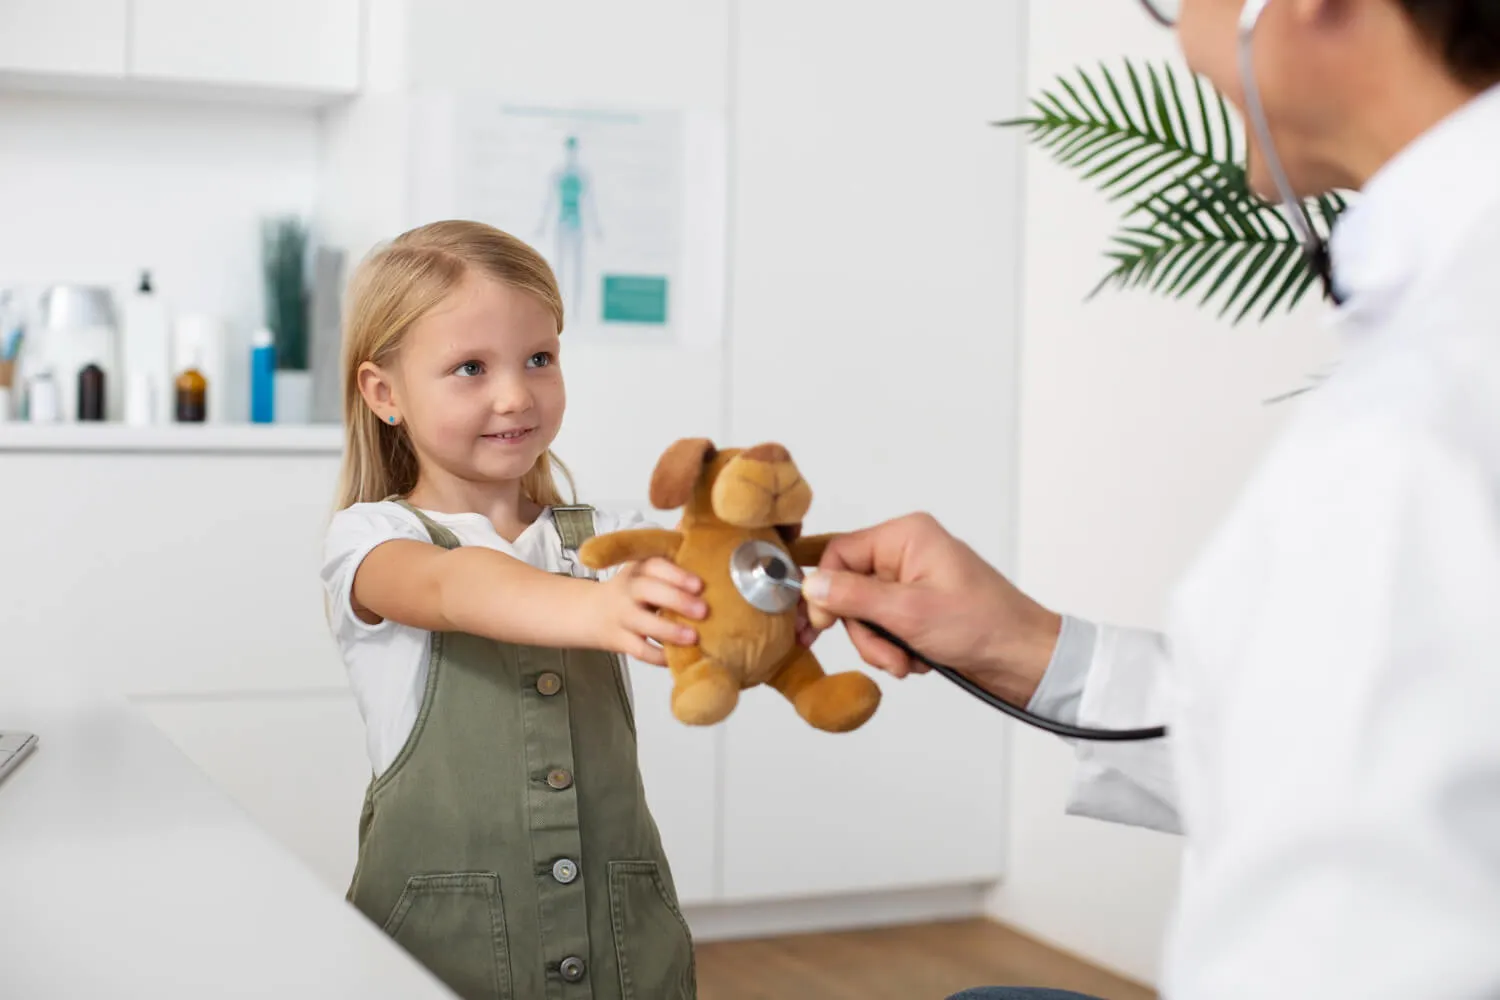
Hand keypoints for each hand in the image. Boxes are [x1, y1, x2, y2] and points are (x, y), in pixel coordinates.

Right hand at [591, 558, 705, 665]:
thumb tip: (711, 553)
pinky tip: (676, 658)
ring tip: (693, 637)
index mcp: (640, 568)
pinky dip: (658, 656)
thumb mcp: (646, 572)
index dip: (677, 574)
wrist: (591, 612)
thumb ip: (674, 569)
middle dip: (677, 599)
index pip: (655, 565)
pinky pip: (639, 649)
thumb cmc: (633, 591)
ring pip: (642, 621)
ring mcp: (621, 614)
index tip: (699, 585)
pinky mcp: (618, 639)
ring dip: (668, 630)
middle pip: (648, 589)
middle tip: (703, 610)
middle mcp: (628, 588)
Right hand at [801, 513, 1060, 705]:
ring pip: (866, 613)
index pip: (839, 553)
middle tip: (887, 655)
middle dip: (864, 630)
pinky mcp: (919, 605)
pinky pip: (885, 626)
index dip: (827, 592)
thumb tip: (811, 585)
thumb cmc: (984, 627)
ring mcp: (914, 580)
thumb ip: (854, 597)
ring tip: (907, 662)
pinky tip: (919, 660)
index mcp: (906, 536)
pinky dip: (895, 648)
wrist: (1024, 660)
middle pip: (850, 588)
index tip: (822, 627)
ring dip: (881, 645)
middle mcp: (908, 552)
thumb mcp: (909, 613)